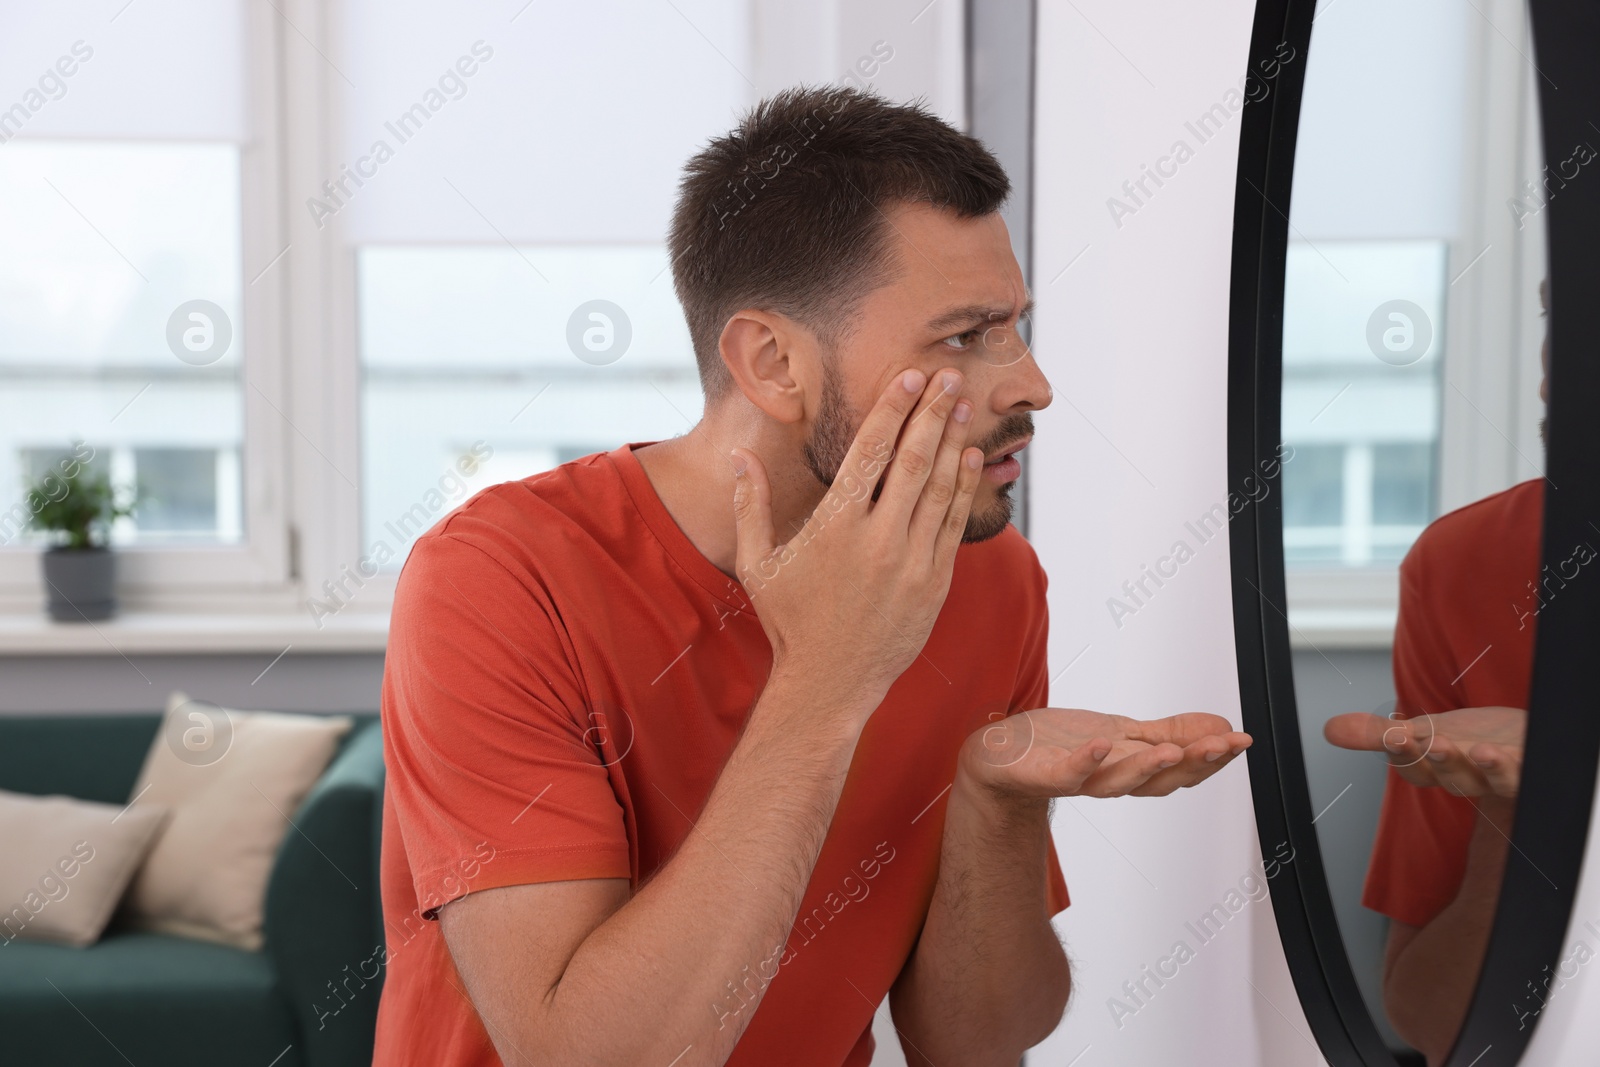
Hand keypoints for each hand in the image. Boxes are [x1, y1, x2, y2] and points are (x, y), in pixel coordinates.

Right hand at [731, 367, 982, 719]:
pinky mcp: (935, 583)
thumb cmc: (790, 623)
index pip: (869, 453)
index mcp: (834, 528)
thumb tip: (738, 457)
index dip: (891, 410)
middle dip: (932, 412)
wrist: (830, 684)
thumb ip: (751, 506)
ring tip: (963, 404)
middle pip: (913, 460)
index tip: (909, 376)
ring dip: (954, 441)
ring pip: (940, 487)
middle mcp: (877, 540)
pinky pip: (954, 523)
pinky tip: (971, 457)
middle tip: (951, 373)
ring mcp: (911, 562)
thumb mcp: (758, 564)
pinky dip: (964, 487)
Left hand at [956, 708, 1251, 798]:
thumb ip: (1169, 732)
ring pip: (1117, 783)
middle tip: (1222, 746)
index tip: (1241, 741)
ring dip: (1146, 768)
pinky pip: (1065, 773)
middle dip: (1192, 763)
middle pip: (1157, 780)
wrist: (1000, 754)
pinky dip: (1084, 761)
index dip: (1212, 758)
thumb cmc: (1059, 743)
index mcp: (1130, 768)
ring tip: (1171, 750)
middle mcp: (1108, 779)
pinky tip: (1101, 745)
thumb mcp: (1122, 730)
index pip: (1179, 769)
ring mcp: (1075, 779)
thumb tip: (1221, 728)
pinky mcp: (1042, 773)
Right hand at [1323, 707, 1525, 797]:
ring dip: (1475, 766)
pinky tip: (1496, 751)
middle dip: (1436, 760)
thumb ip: (1375, 733)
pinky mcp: (1524, 768)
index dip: (1402, 754)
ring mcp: (1494, 776)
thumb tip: (1328, 730)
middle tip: (1425, 742)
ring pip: (1481, 780)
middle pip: (1447, 777)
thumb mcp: (1420, 730)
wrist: (1522, 742)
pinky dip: (1506, 766)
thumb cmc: (1471, 738)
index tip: (1392, 735)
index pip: (1412, 769)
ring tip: (1472, 749)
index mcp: (1435, 769)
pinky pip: (1516, 775)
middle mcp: (1464, 778)